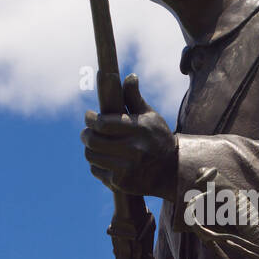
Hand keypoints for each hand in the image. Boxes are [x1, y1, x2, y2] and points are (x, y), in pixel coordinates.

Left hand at [81, 75, 177, 198]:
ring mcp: (126, 168)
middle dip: (86, 134)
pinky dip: (96, 164)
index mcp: (139, 129)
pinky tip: (105, 159)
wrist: (172, 171)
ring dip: (90, 149)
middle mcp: (133, 149)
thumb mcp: (150, 116)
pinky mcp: (121, 183)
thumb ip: (134, 97)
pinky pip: (96, 170)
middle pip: (92, 140)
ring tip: (96, 145)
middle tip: (88, 131)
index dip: (90, 119)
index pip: (102, 123)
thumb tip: (129, 76)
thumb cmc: (159, 139)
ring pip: (91, 156)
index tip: (89, 116)